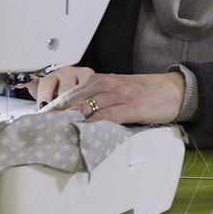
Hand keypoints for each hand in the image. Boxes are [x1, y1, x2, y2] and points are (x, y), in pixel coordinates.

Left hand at [38, 69, 185, 124]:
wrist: (174, 90)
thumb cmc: (146, 93)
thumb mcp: (118, 90)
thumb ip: (98, 98)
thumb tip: (77, 114)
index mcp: (102, 80)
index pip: (70, 92)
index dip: (52, 107)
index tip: (38, 120)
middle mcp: (107, 85)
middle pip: (73, 99)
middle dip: (55, 115)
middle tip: (39, 129)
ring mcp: (119, 95)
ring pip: (87, 106)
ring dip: (68, 120)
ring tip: (53, 133)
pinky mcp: (132, 106)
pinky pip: (108, 115)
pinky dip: (93, 124)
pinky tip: (83, 131)